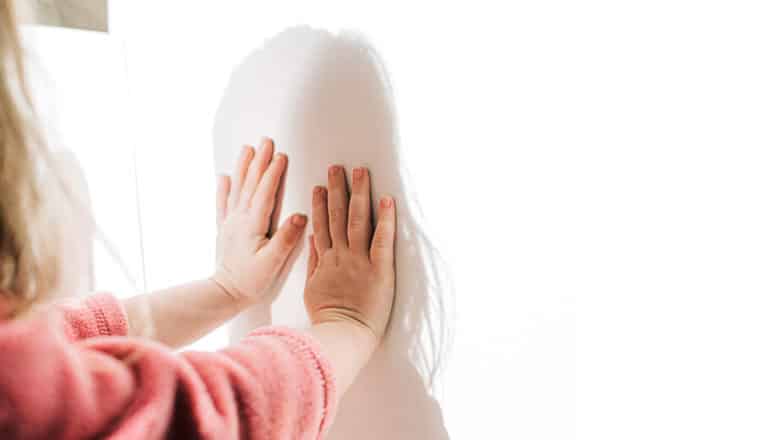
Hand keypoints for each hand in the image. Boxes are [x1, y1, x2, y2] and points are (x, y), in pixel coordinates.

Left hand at [213, 138, 306, 304]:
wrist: (224, 293)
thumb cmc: (251, 281)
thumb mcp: (273, 262)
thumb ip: (286, 239)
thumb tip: (299, 215)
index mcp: (253, 224)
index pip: (265, 192)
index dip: (273, 172)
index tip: (281, 155)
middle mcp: (239, 219)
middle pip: (250, 183)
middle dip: (259, 161)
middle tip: (266, 141)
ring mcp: (230, 223)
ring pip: (237, 188)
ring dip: (243, 167)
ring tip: (247, 149)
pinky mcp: (225, 230)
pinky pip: (223, 203)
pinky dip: (223, 188)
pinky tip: (223, 176)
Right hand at [304, 165, 395, 342]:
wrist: (343, 336)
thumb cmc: (328, 318)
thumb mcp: (312, 289)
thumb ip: (313, 263)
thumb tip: (312, 240)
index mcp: (326, 261)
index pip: (322, 226)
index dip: (321, 205)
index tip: (319, 186)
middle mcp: (342, 256)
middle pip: (338, 216)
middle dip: (338, 190)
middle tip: (337, 167)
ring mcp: (360, 261)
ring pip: (358, 220)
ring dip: (359, 194)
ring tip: (360, 171)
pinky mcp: (380, 270)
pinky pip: (382, 240)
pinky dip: (385, 219)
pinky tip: (387, 200)